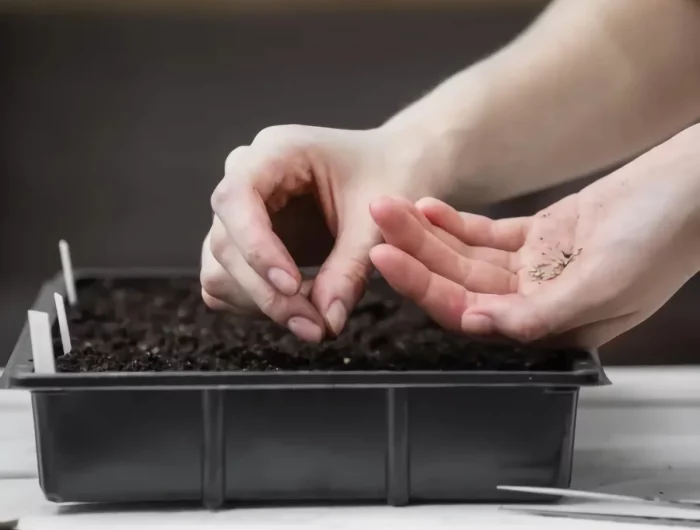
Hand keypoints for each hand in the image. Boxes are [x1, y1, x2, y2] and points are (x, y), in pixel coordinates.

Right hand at [200, 125, 444, 341]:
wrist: (395, 169)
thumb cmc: (389, 176)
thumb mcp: (378, 221)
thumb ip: (350, 269)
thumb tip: (327, 320)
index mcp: (276, 151)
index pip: (237, 198)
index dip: (256, 246)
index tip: (292, 286)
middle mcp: (247, 177)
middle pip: (225, 242)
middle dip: (267, 292)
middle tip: (316, 325)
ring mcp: (242, 212)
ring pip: (219, 268)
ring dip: (260, 303)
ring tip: (314, 319)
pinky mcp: (247, 241)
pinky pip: (229, 281)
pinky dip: (258, 304)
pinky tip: (300, 309)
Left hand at [369, 127, 699, 347]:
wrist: (694, 186)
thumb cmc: (667, 236)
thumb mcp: (606, 282)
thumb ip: (542, 312)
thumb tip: (480, 323)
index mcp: (552, 327)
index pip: (471, 314)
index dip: (424, 289)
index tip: (386, 260)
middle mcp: (537, 301)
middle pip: (459, 282)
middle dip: (414, 256)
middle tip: (375, 227)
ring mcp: (536, 268)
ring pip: (466, 256)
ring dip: (426, 233)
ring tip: (391, 206)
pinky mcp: (539, 236)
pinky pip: (487, 234)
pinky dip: (457, 221)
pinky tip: (428, 207)